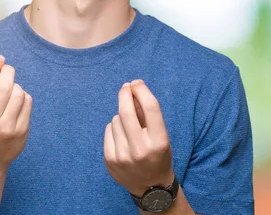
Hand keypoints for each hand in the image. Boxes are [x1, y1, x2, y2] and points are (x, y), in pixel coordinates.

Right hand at [0, 51, 32, 172]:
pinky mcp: (22, 131)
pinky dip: (23, 96)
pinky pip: (27, 102)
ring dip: (15, 85)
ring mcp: (7, 128)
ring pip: (18, 92)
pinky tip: (16, 101)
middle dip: (7, 71)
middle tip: (6, 69)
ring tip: (9, 90)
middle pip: (4, 85)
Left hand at [104, 79, 173, 195]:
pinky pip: (108, 130)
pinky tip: (122, 136)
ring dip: (122, 117)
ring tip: (130, 128)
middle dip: (125, 95)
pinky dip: (114, 128)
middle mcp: (140, 149)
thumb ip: (148, 114)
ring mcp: (123, 156)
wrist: (150, 188)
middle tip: (126, 87)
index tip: (136, 83)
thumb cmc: (158, 155)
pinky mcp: (110, 160)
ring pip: (116, 119)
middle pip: (127, 111)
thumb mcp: (162, 135)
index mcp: (159, 141)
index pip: (150, 108)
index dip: (142, 91)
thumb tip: (134, 88)